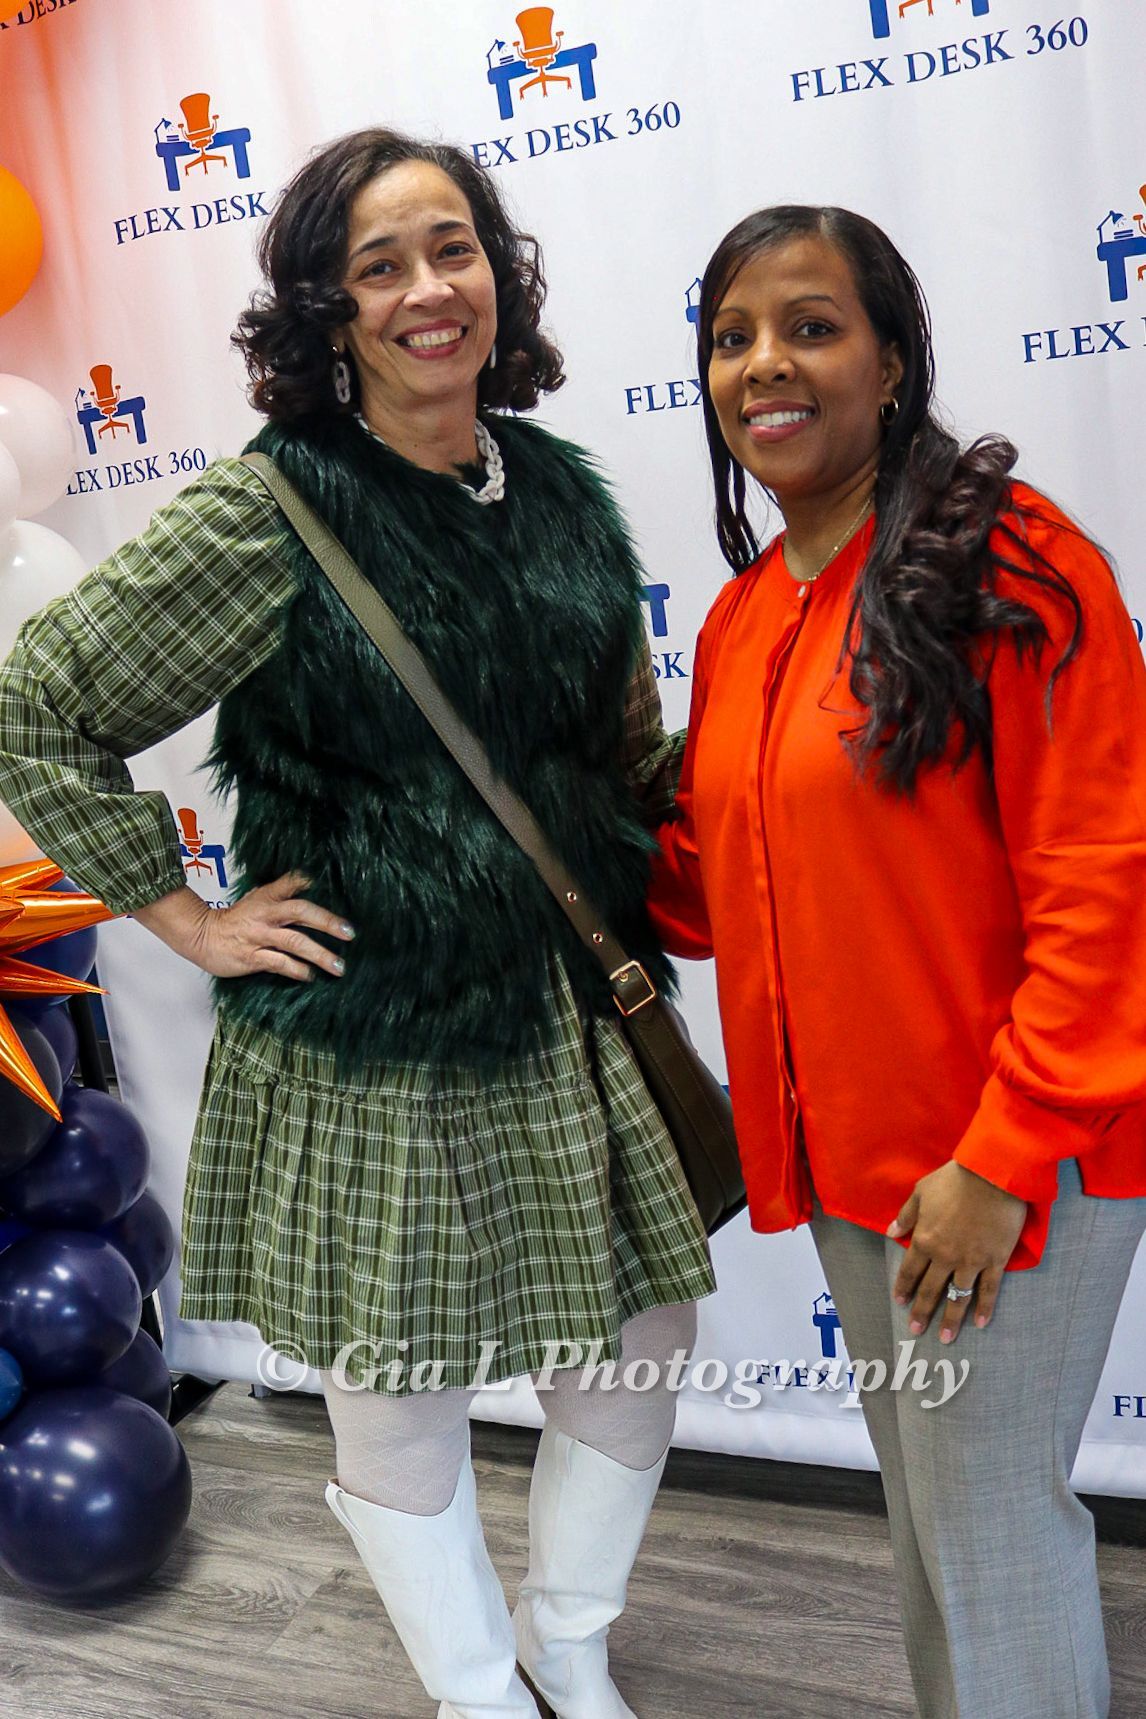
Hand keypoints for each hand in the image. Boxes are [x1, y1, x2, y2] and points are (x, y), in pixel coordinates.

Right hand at [134, 872, 354, 980]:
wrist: (200, 936)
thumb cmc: (234, 920)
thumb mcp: (256, 899)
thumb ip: (280, 895)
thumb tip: (310, 888)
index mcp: (267, 897)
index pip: (291, 884)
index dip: (310, 881)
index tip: (334, 884)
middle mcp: (265, 914)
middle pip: (300, 911)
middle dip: (327, 922)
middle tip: (349, 933)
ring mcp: (259, 936)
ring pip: (295, 942)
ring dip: (320, 954)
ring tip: (339, 966)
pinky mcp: (251, 957)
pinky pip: (279, 963)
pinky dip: (298, 970)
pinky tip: (310, 976)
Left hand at [888, 1161, 1026, 1342]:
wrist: (992, 1175)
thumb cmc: (954, 1179)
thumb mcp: (921, 1192)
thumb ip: (907, 1216)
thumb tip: (891, 1232)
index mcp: (925, 1240)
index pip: (910, 1271)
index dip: (903, 1288)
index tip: (899, 1303)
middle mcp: (945, 1256)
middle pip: (931, 1290)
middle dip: (922, 1311)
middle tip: (916, 1330)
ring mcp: (971, 1262)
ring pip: (959, 1297)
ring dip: (951, 1319)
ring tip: (946, 1338)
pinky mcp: (995, 1261)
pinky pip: (989, 1290)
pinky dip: (985, 1308)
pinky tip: (981, 1324)